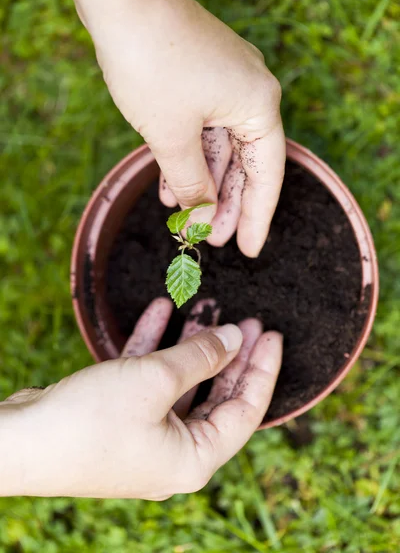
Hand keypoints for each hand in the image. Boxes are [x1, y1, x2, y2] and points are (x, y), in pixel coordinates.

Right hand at [0, 308, 281, 498]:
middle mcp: (174, 452)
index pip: (246, 411)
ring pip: (182, 384)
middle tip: (248, 320)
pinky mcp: (120, 419)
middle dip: (232, 355)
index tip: (272, 334)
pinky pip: (148, 380)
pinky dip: (155, 347)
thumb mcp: (155, 380)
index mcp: (194, 458)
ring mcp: (145, 436)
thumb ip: (200, 357)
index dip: (262, 369)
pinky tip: (160, 311)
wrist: (19, 443)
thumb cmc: (90, 420)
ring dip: (192, 346)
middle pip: (217, 397)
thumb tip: (236, 337)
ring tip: (210, 309)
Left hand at [53, 0, 285, 256]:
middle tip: (210, 239)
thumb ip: (191, 183)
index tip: (248, 250)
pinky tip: (169, 184)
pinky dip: (187, 157)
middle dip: (223, 204)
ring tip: (183, 218)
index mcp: (259, 106)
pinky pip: (201, 128)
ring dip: (200, 182)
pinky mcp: (200, 76)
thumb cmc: (152, 65)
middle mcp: (250, 92)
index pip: (266, 176)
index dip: (257, 218)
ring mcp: (224, 82)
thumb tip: (201, 217)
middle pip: (243, 163)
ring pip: (218, 147)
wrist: (121, 0)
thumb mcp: (171, 137)